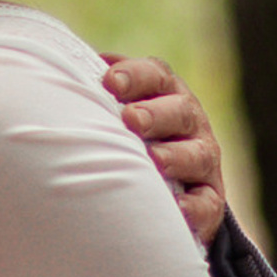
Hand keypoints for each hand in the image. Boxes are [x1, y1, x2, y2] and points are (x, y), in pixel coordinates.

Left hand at [101, 50, 227, 245]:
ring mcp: (203, 160)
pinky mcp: (209, 198)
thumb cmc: (133, 137)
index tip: (110, 82)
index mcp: (166, 94)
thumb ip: (102, 92)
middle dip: (155, 114)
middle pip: (179, 111)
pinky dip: (194, 205)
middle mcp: (190, 123)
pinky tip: (177, 207)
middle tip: (130, 119)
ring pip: (197, 154)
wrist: (175, 184)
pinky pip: (207, 202)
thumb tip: (67, 69)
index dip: (135, 76)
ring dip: (175, 156)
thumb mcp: (121, 111)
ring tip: (154, 161)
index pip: (156, 76)